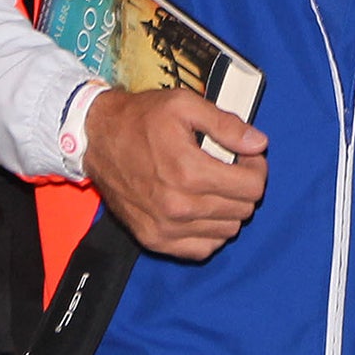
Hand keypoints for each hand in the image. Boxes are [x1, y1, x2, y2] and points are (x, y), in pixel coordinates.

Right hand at [83, 88, 266, 260]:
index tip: (246, 156)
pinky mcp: (154, 240)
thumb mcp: (185, 105)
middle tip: (230, 168)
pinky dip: (210, 231)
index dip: (256, 167)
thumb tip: (259, 144)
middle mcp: (178, 206)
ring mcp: (165, 228)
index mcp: (189, 171)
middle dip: (244, 186)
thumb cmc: (140, 119)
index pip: (252, 187)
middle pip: (243, 210)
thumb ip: (226, 125)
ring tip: (214, 186)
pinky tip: (202, 208)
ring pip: (227, 231)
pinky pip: (202, 249)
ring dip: (228, 209)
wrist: (96, 138)